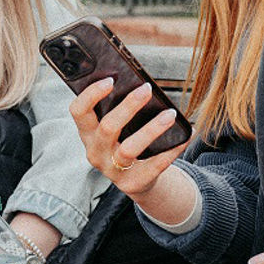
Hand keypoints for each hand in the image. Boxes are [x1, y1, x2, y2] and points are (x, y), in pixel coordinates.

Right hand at [68, 77, 188, 199]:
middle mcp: (96, 152)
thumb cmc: (125, 143)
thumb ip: (120, 109)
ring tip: (170, 114)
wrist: (136, 180)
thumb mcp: (116, 129)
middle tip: (147, 89)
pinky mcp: (133, 183)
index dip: (91, 94)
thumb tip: (142, 85)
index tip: (110, 80)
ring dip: (152, 129)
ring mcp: (112, 170)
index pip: (79, 111)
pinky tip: (185, 135)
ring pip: (130, 148)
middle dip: (128, 106)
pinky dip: (172, 149)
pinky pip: (154, 165)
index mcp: (88, 134)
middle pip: (108, 127)